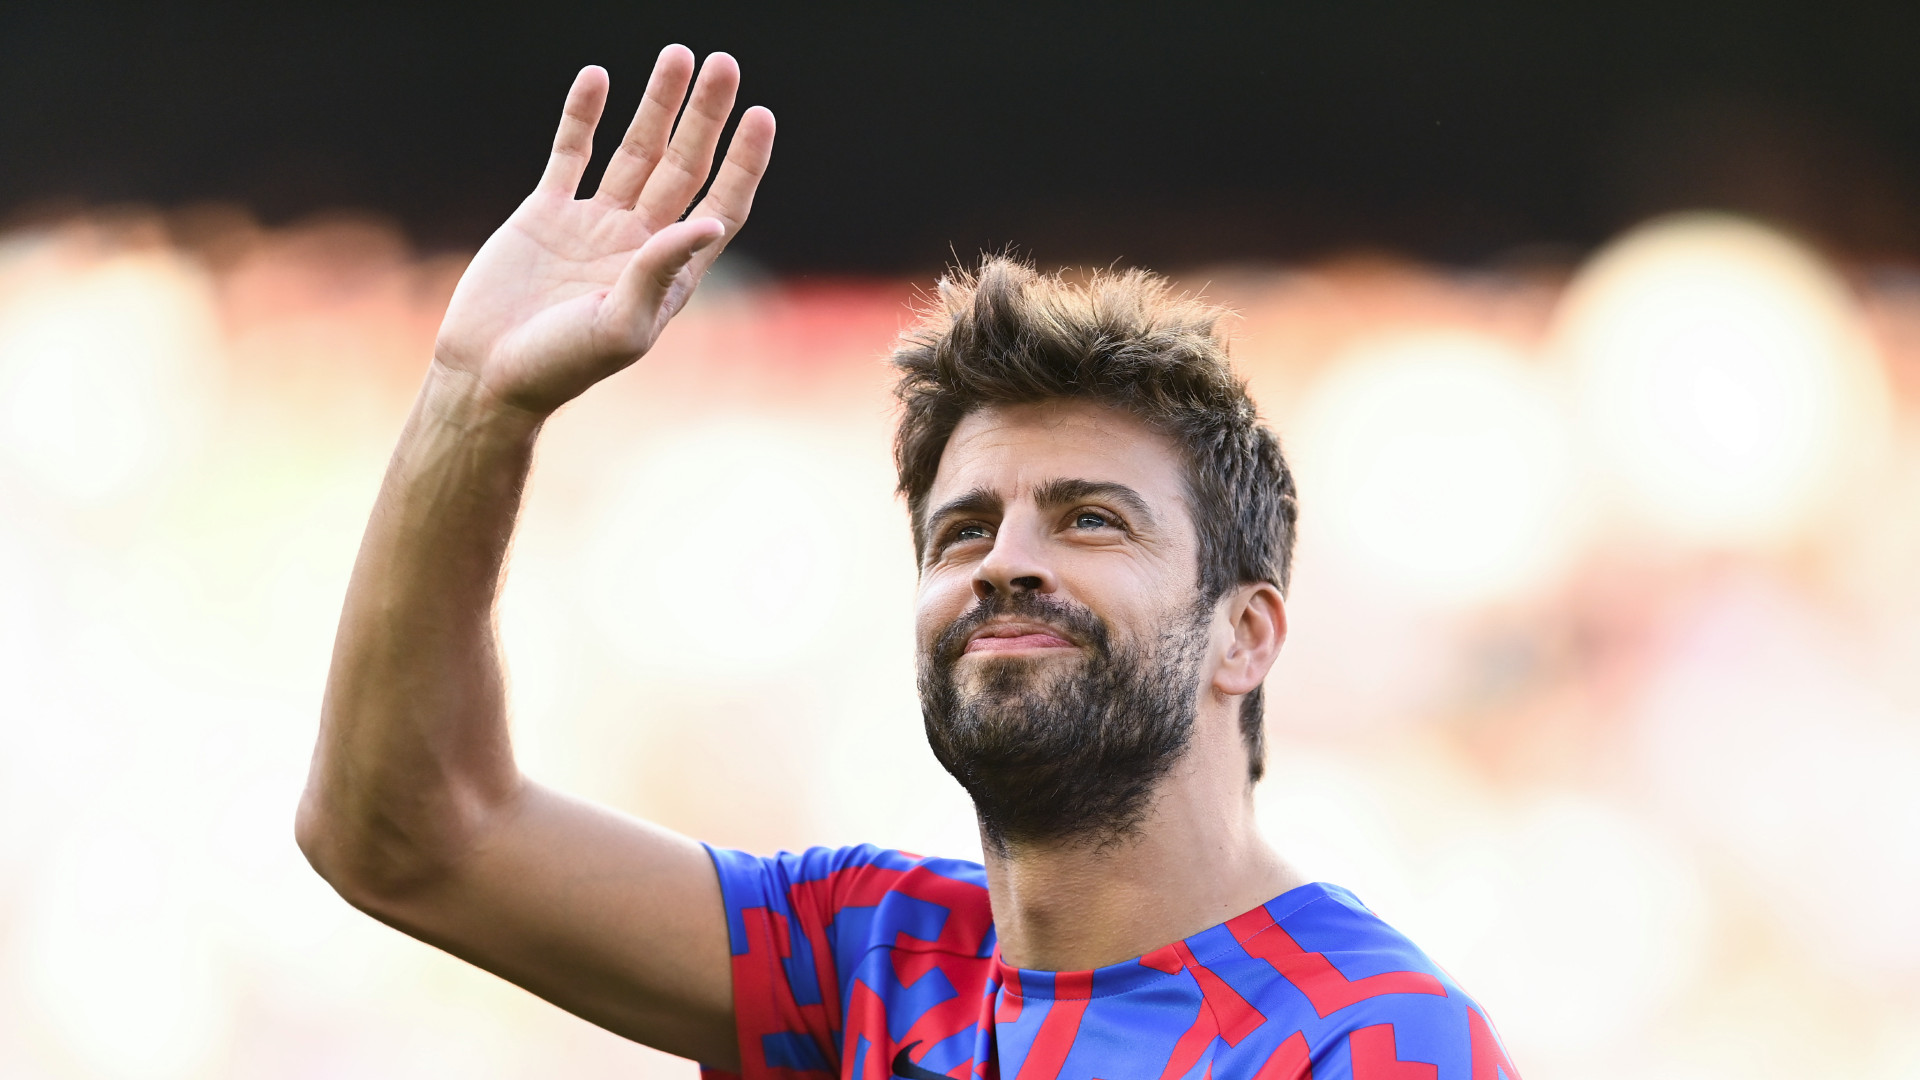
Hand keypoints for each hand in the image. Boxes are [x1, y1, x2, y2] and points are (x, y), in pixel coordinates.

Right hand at [433, 47, 775, 414]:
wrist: (487, 372)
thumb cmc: (561, 366)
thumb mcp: (621, 326)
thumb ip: (661, 272)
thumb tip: (710, 222)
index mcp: (670, 273)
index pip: (721, 204)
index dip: (744, 163)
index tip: (761, 117)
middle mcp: (639, 242)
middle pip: (684, 165)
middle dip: (706, 116)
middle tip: (725, 64)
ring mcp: (594, 224)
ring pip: (635, 150)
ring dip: (657, 105)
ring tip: (676, 55)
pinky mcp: (545, 213)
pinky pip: (570, 153)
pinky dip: (582, 116)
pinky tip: (598, 77)